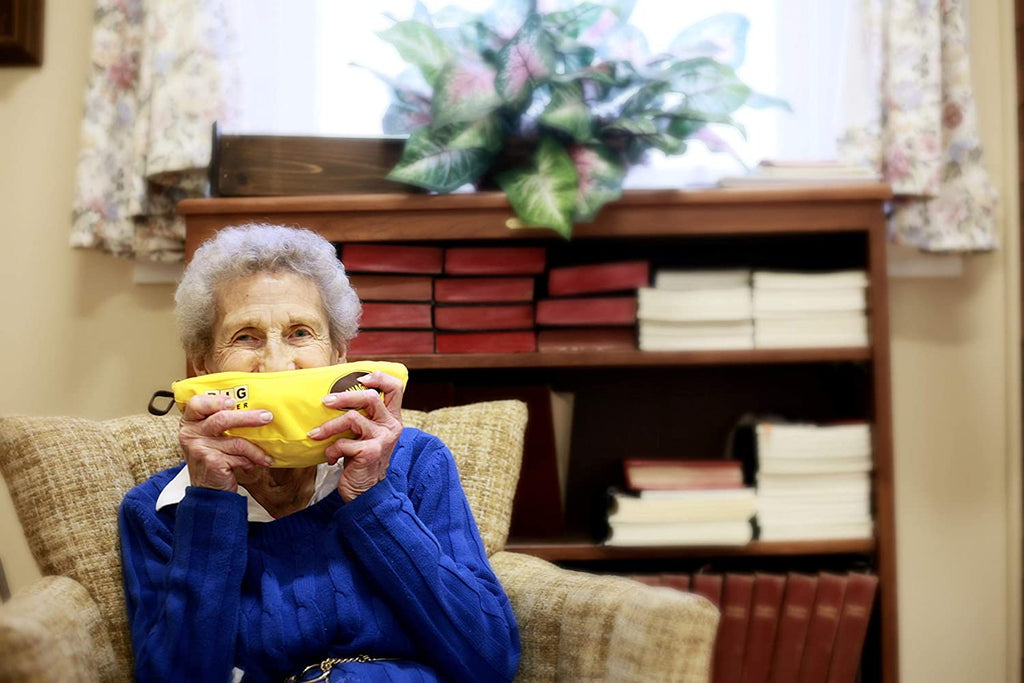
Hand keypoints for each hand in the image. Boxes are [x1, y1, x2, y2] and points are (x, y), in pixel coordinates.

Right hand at [178, 394, 274, 491]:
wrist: (208, 491)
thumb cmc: (214, 460)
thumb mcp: (212, 438)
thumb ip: (222, 422)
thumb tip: (254, 408)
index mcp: (190, 423)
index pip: (197, 403)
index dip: (215, 400)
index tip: (233, 401)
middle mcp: (190, 434)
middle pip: (222, 419)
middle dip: (249, 417)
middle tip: (267, 417)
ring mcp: (200, 448)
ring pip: (236, 441)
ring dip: (256, 448)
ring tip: (266, 454)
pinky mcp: (212, 462)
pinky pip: (240, 456)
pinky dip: (251, 460)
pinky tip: (255, 464)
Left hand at [309, 371, 403, 501]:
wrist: (366, 493)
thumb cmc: (361, 460)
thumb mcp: (366, 435)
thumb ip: (362, 417)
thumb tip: (334, 396)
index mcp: (392, 419)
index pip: (395, 388)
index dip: (379, 378)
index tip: (361, 379)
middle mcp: (392, 426)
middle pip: (370, 398)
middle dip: (344, 396)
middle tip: (325, 401)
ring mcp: (382, 439)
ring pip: (352, 418)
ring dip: (329, 426)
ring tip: (316, 434)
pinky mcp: (370, 452)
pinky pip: (343, 442)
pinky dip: (330, 450)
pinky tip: (329, 458)